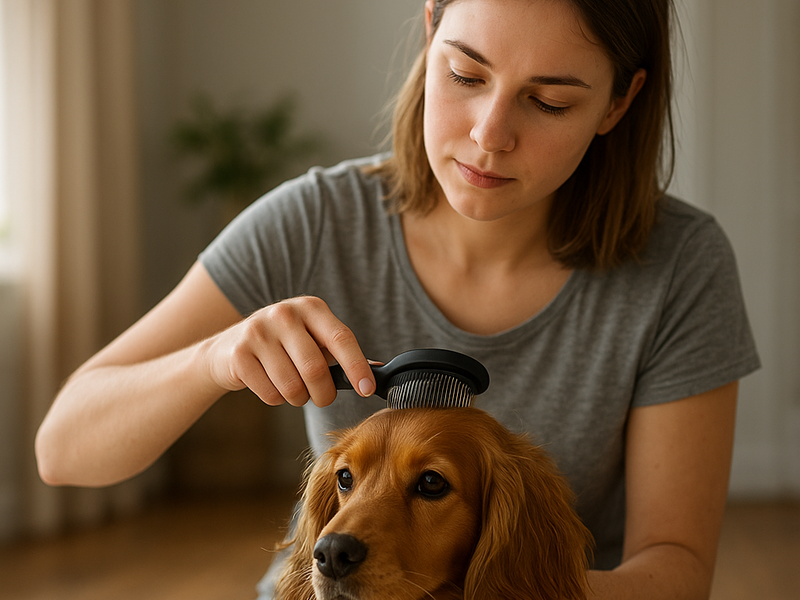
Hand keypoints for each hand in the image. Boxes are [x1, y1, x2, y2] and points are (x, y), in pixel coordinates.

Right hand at [205, 296, 374, 406]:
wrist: (227, 348)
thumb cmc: (283, 346)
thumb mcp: (312, 339)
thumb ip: (342, 353)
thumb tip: (377, 370)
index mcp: (311, 307)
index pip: (341, 338)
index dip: (357, 367)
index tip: (367, 389)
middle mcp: (285, 314)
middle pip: (316, 369)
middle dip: (324, 394)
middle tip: (322, 397)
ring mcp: (258, 332)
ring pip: (292, 387)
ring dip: (298, 398)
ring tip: (293, 388)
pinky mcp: (238, 355)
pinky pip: (271, 394)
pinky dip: (276, 399)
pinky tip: (269, 384)